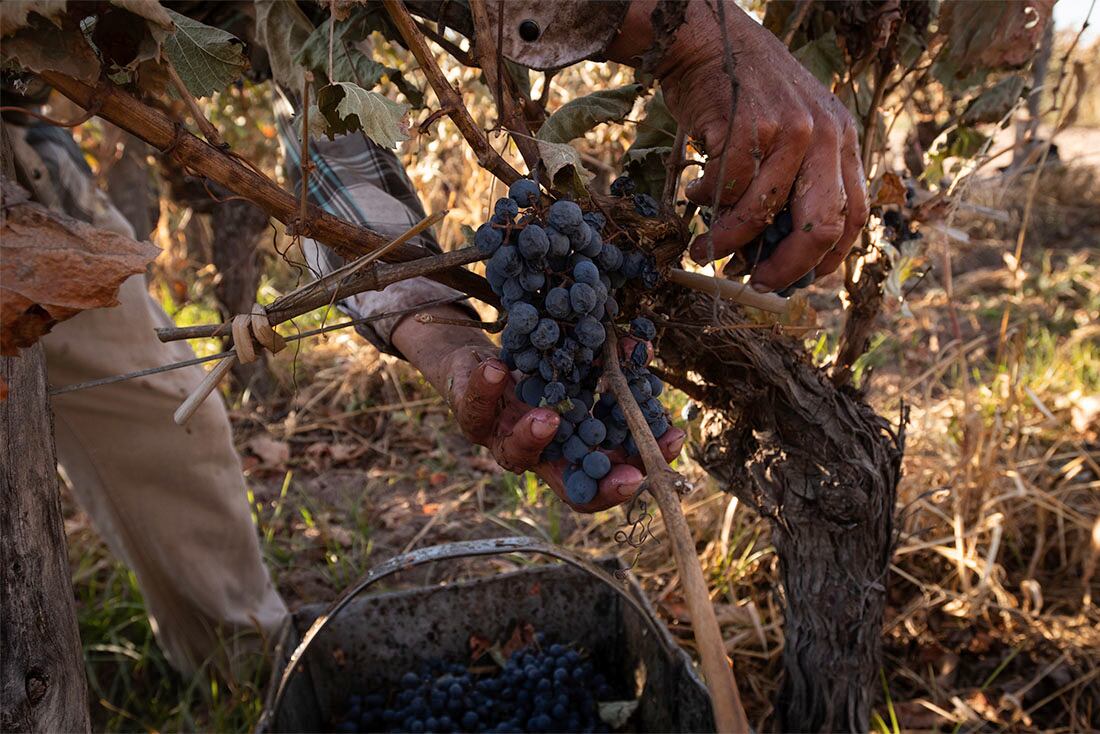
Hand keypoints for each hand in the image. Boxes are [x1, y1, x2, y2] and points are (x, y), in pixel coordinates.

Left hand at [442, 343, 684, 511]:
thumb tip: (643, 346)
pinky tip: (497, 369)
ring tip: (549, 418)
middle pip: (572, 488)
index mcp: (575, 452)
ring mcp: (505, 440)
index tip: (663, 455)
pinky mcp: (472, 416)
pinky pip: (476, 406)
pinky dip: (486, 387)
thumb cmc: (541, 374)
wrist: (487, 366)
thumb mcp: (579, 369)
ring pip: (517, 452)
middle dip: (602, 486)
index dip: (633, 477)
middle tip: (627, 476)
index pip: (607, 480)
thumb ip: (612, 366)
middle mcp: (543, 457)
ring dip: (534, 437)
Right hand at [607, 1, 868, 291]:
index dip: (828, 259)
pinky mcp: (748, 124)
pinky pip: (726, 187)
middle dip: (786, 266)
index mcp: (843, 140)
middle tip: (756, 283)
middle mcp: (826, 134)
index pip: (853, 214)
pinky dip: (704, 201)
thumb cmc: (743, 94)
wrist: (707, 38)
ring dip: (728, 240)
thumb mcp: (788, 131)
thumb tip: (771, 253)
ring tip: (704, 248)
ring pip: (763, 211)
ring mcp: (789, 127)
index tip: (798, 280)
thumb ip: (793, 180)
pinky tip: (692, 196)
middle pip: (822, 223)